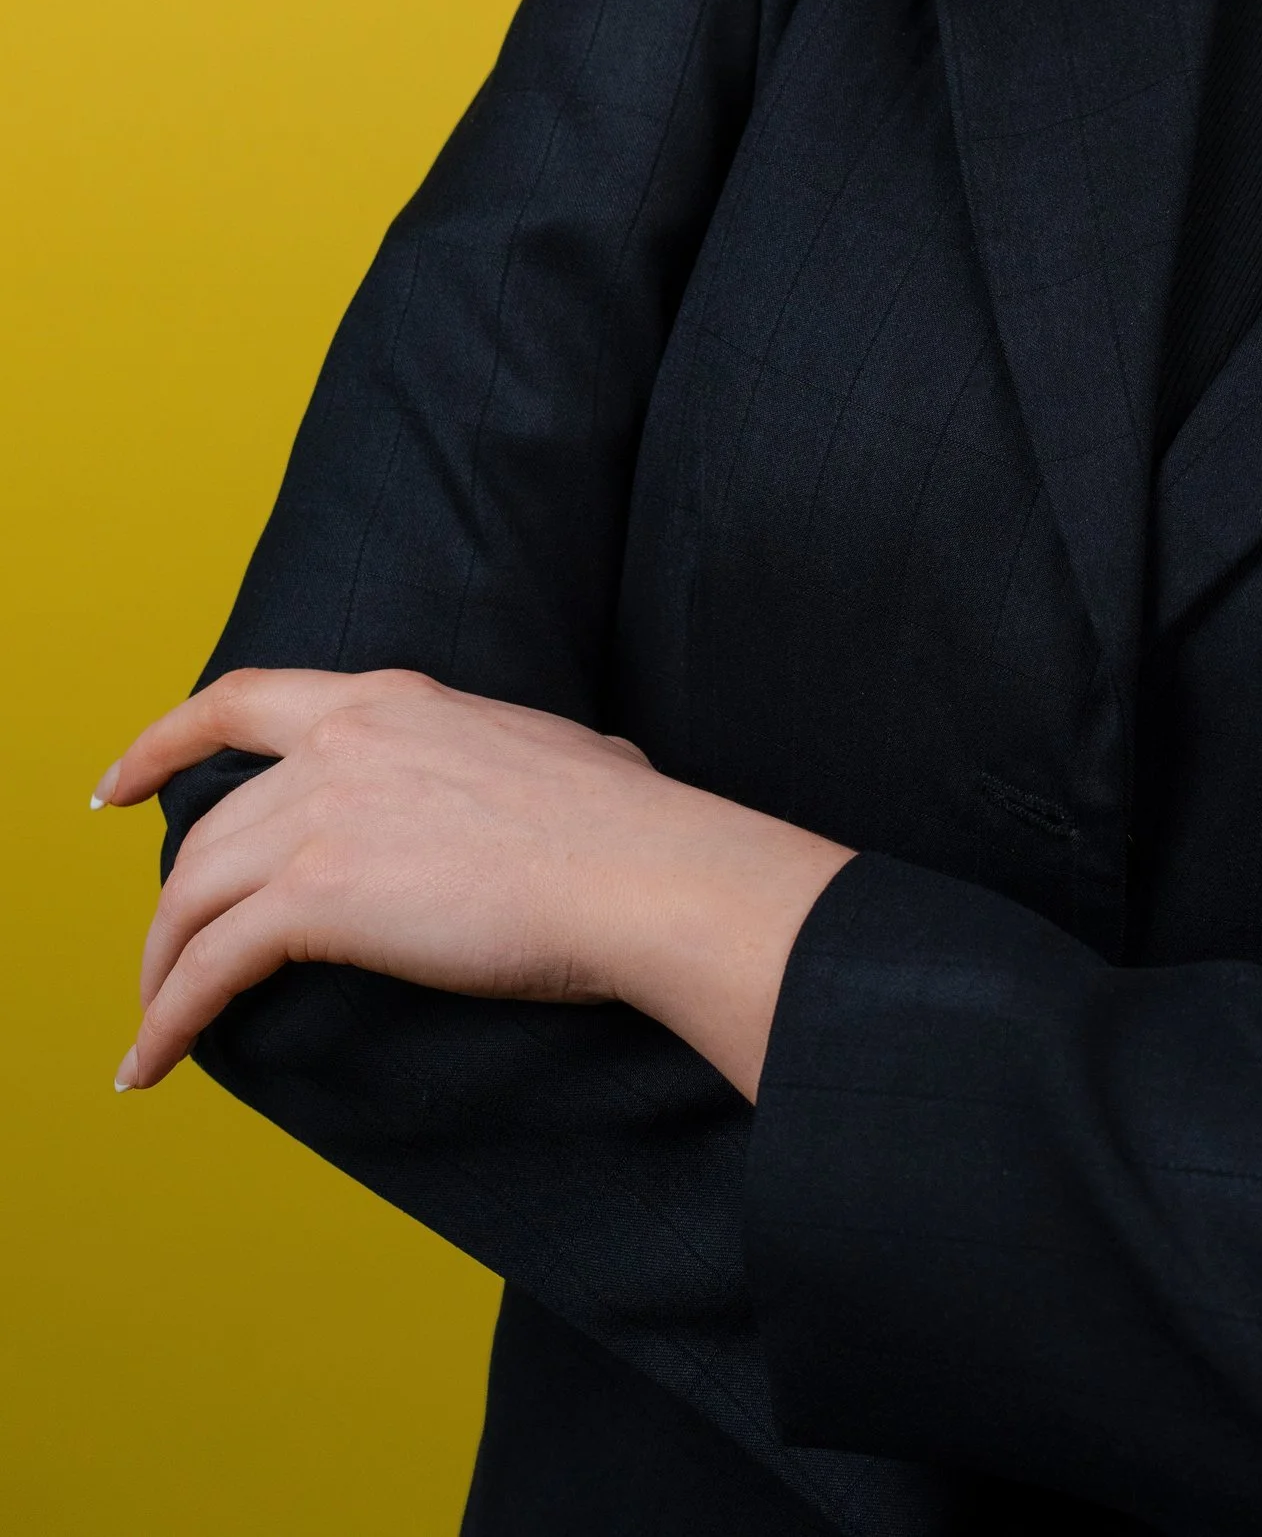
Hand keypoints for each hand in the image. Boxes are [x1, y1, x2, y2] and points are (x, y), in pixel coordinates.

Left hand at [96, 668, 850, 1101]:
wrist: (641, 870)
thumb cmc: (627, 825)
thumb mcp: (561, 749)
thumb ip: (526, 754)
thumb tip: (594, 764)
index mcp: (393, 701)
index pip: (244, 701)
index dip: (163, 742)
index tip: (119, 785)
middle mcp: (341, 743)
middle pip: (210, 828)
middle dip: (172, 901)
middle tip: (166, 953)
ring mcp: (323, 815)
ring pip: (192, 897)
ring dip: (162, 969)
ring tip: (156, 1023)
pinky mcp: (316, 897)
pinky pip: (205, 968)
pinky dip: (166, 1021)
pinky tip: (150, 1062)